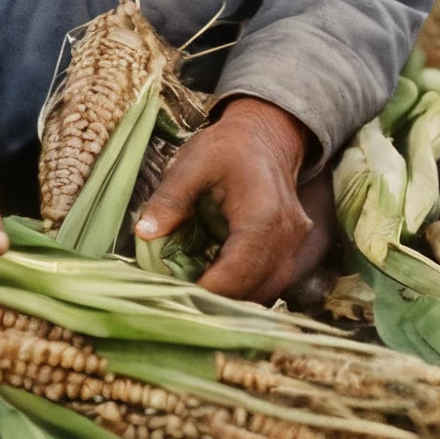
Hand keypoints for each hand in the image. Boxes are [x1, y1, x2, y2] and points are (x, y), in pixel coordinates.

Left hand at [134, 97, 327, 301]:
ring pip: (262, 294)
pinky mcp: (292, 253)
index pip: (235, 275)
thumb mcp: (194, 162)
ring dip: (229, 300)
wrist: (268, 137)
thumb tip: (145, 234)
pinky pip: (269, 284)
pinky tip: (214, 283)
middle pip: (250, 291)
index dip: (203, 293)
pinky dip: (242, 290)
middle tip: (175, 300)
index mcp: (263, 218)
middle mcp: (286, 239)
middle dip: (213, 301)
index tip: (170, 297)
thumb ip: (170, 198)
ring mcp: (294, 248)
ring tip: (192, 292)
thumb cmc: (230, 147)